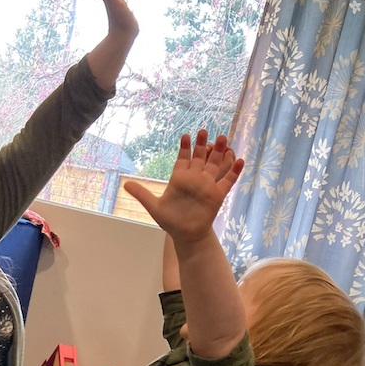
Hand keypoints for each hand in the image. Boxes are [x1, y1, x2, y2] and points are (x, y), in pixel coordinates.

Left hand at [124, 130, 243, 243]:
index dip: (184, 148)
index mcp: (179, 179)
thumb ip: (142, 194)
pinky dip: (234, 171)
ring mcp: (207, 186)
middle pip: (200, 157)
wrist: (186, 235)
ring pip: (214, 164)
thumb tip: (125, 185)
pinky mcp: (217, 195)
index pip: (182, 159)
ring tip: (223, 138)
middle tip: (204, 131)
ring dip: (219, 152)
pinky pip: (228, 181)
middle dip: (202, 144)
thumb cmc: (170, 221)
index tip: (185, 136)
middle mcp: (194, 179)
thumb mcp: (154, 207)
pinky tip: (239, 160)